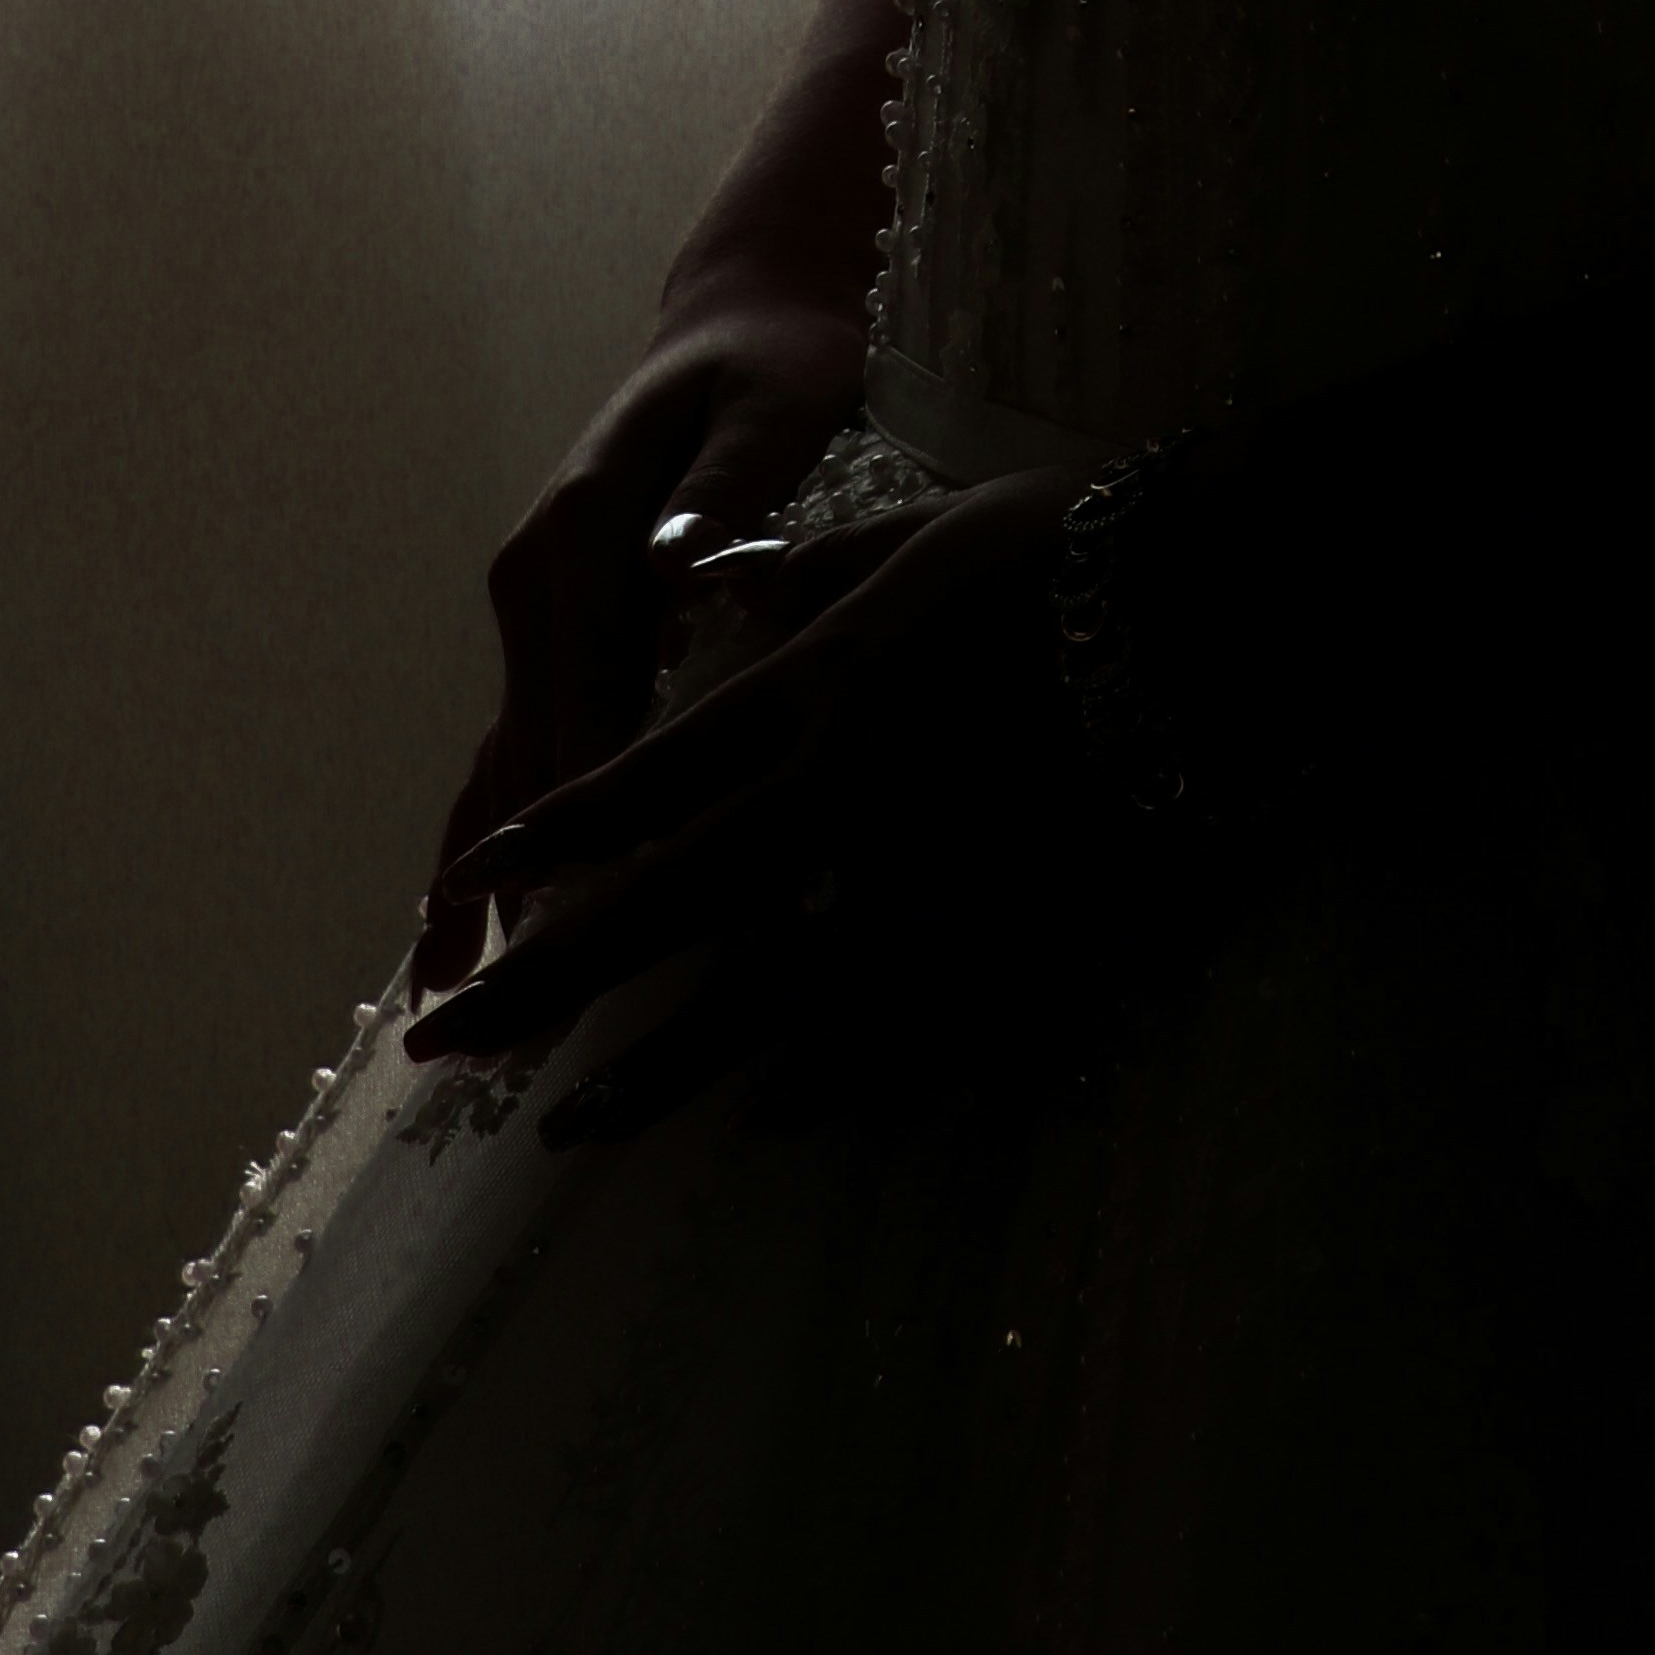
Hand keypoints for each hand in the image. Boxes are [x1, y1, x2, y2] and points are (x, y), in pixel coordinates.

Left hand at [404, 464, 1078, 1122]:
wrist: (1209, 605)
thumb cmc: (1062, 547)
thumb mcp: (914, 533)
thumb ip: (803, 575)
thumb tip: (711, 585)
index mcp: (817, 683)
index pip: (652, 772)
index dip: (555, 830)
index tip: (471, 881)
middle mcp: (840, 790)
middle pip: (666, 903)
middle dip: (548, 976)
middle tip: (445, 1041)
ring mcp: (918, 875)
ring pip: (757, 995)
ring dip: (654, 1066)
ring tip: (563, 1122)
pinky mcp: (997, 928)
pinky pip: (887, 1025)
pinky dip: (815, 1077)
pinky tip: (754, 1119)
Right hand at [410, 279, 866, 1001]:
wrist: (742, 323)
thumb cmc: (776, 366)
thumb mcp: (771, 409)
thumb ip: (725, 493)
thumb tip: (670, 565)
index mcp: (582, 538)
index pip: (581, 707)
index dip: (581, 824)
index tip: (581, 930)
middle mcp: (537, 582)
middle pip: (522, 756)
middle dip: (512, 886)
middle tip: (492, 1015)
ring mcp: (537, 609)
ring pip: (501, 764)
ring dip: (474, 877)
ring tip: (439, 999)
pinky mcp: (557, 629)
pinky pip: (518, 747)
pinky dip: (492, 832)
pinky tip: (468, 924)